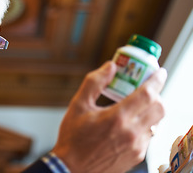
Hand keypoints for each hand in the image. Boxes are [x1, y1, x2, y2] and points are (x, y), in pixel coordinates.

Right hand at [52, 61, 166, 172]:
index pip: (147, 94)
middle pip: (159, 108)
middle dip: (156, 94)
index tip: (159, 72)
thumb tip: (110, 67)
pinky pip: (149, 136)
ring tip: (135, 106)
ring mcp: (136, 146)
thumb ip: (94, 82)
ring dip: (150, 110)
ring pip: (156, 123)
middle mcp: (131, 133)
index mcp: (117, 117)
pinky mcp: (136, 156)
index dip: (156, 80)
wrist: (72, 168)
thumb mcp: (78, 105)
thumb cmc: (73, 138)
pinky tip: (128, 124)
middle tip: (145, 89)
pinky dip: (144, 125)